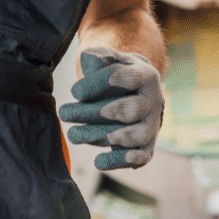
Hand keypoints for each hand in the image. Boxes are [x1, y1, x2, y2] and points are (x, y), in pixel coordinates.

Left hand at [57, 46, 163, 169]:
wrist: (138, 92)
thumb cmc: (118, 74)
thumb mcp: (111, 59)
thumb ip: (100, 57)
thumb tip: (88, 59)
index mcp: (145, 75)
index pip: (124, 78)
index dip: (98, 84)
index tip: (74, 92)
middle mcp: (154, 101)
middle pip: (127, 110)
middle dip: (93, 113)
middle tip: (64, 114)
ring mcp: (153, 125)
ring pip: (134, 136)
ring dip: (102, 136)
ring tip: (74, 135)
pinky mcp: (149, 146)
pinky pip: (140, 157)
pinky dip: (121, 160)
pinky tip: (98, 161)